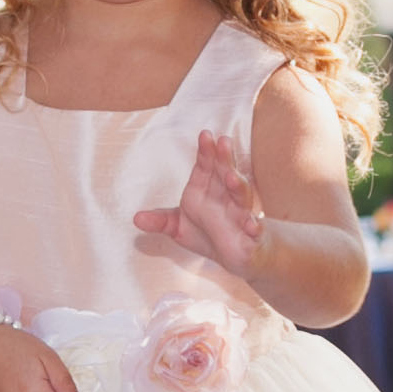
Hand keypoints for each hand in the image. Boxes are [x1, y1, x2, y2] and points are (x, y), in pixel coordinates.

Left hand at [134, 131, 265, 278]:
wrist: (236, 256)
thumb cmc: (209, 234)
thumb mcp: (179, 227)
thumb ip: (160, 221)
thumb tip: (136, 219)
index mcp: (208, 188)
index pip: (207, 165)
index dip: (206, 152)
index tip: (204, 136)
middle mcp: (226, 196)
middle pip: (226, 173)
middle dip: (225, 159)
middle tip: (222, 142)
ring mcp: (242, 215)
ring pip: (242, 197)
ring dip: (238, 186)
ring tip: (231, 179)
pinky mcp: (253, 236)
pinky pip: (256, 231)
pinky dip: (255, 228)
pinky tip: (252, 226)